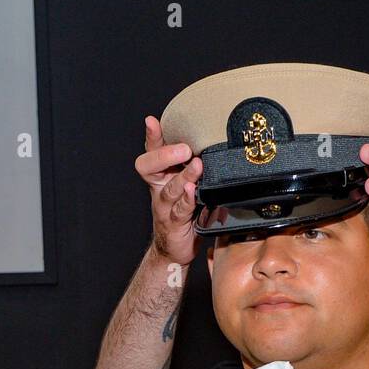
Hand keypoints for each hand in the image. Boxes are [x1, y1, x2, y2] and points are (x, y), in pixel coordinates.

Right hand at [135, 115, 204, 265]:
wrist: (176, 248)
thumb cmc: (185, 212)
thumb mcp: (189, 184)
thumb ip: (195, 166)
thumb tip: (219, 142)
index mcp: (162, 174)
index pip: (152, 151)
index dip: (152, 136)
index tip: (151, 121)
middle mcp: (159, 188)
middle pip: (149, 167)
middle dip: (164, 155)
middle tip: (184, 149)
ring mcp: (164, 207)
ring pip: (170, 188)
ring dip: (185, 176)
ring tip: (197, 165)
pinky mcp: (174, 224)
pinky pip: (179, 210)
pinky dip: (187, 200)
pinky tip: (193, 191)